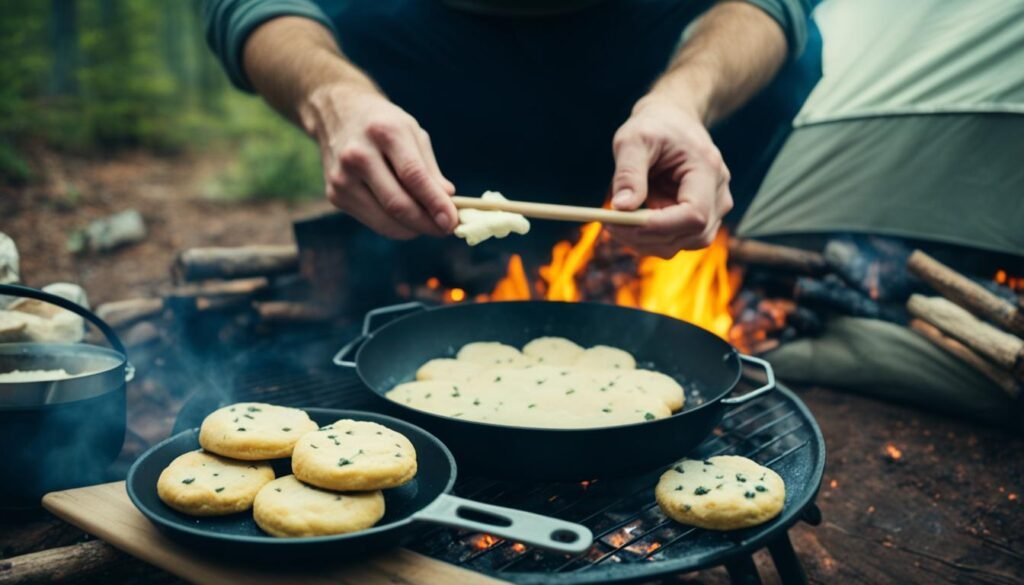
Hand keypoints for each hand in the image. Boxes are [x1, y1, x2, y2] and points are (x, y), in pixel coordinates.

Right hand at [305, 85, 456, 238]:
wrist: (337, 113)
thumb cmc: (383, 124)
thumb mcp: (412, 133)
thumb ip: (429, 169)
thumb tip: (447, 202)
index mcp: (383, 132)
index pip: (413, 176)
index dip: (435, 202)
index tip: (452, 222)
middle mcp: (358, 155)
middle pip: (397, 203)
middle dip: (426, 223)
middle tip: (445, 229)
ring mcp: (342, 177)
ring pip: (385, 220)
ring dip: (413, 229)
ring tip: (429, 224)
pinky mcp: (335, 195)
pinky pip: (373, 221)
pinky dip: (395, 226)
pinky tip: (406, 219)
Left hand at [606, 93, 732, 257]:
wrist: (673, 121)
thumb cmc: (654, 125)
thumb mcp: (633, 139)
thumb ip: (628, 172)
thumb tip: (621, 207)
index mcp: (708, 169)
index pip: (694, 215)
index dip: (659, 226)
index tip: (621, 222)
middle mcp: (718, 194)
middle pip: (690, 235)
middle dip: (645, 236)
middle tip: (608, 223)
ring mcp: (714, 210)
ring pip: (681, 244)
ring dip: (644, 240)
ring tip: (616, 219)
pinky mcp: (700, 220)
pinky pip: (675, 240)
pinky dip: (648, 238)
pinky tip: (629, 221)